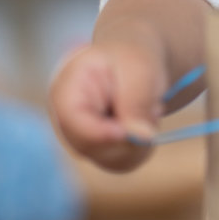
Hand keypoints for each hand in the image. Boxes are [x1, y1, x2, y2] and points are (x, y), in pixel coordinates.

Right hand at [48, 40, 166, 172]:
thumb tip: (142, 137)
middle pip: (91, 147)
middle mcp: (67, 120)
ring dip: (139, 139)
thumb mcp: (139, 67)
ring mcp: (82, 138)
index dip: (98, 133)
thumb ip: (137, 101)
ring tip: (148, 109)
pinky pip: (124, 161)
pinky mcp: (101, 151)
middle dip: (128, 134)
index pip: (71, 120)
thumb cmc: (132, 58)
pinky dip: (142, 146)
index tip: (126, 132)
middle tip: (153, 108)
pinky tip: (143, 121)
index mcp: (65, 90)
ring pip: (112, 159)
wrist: (136, 61)